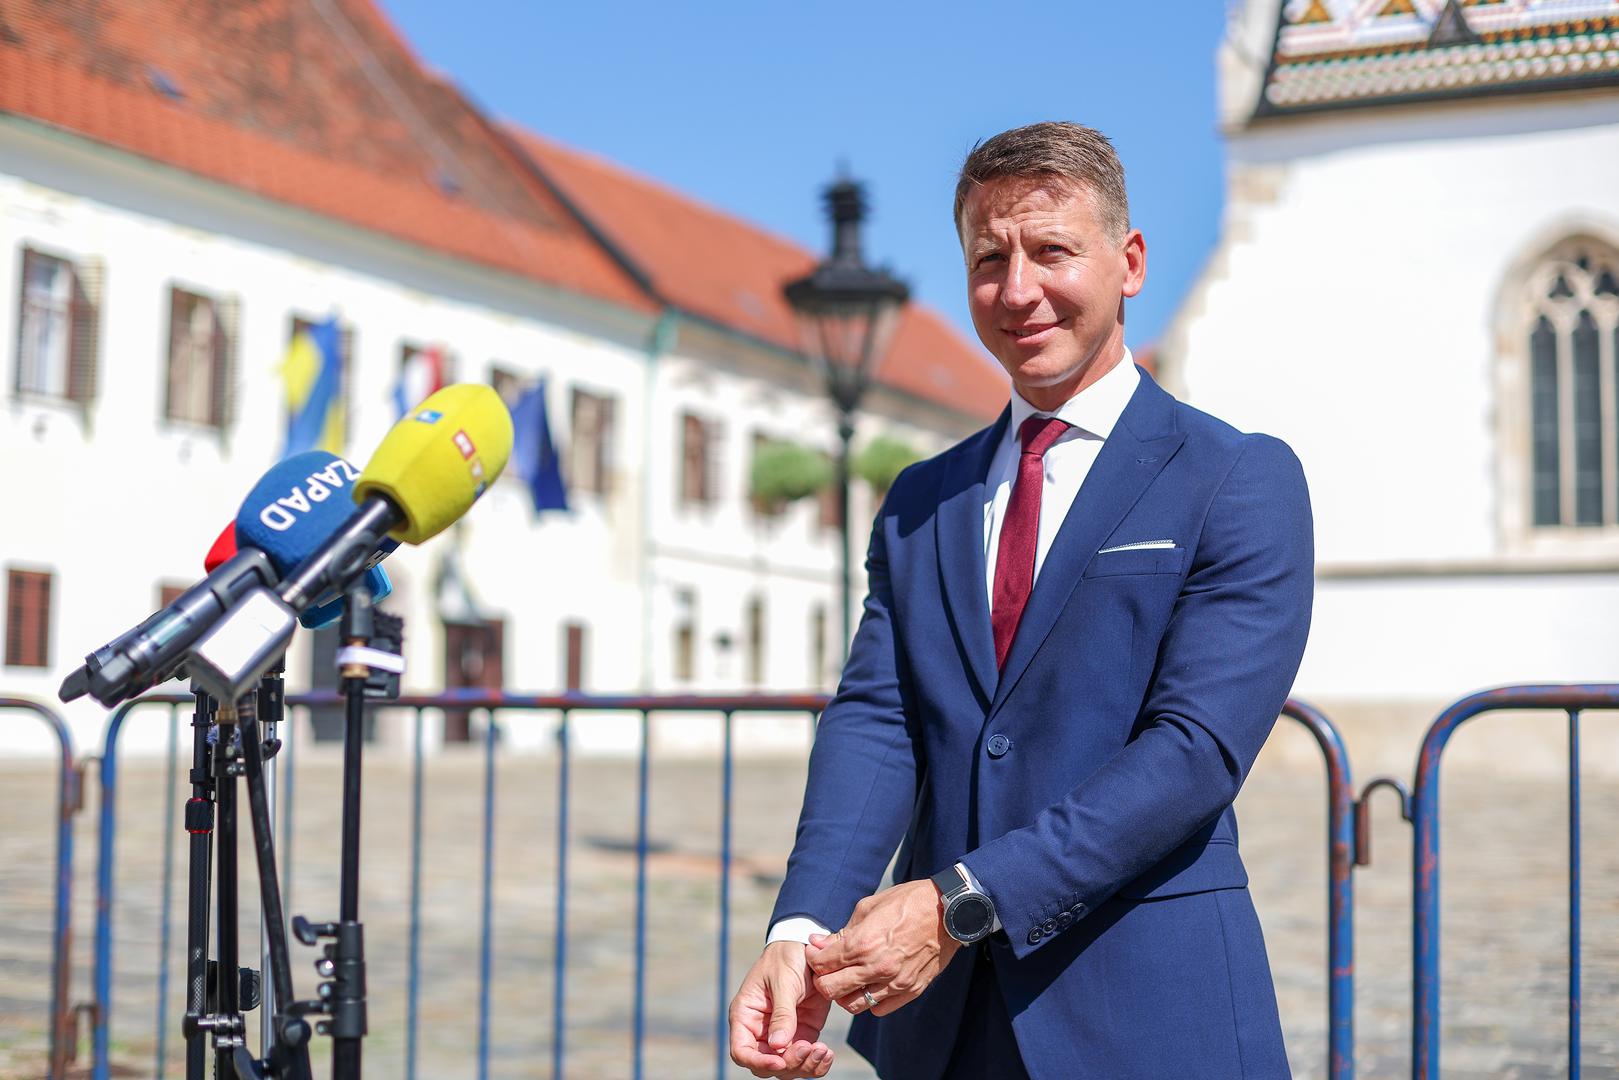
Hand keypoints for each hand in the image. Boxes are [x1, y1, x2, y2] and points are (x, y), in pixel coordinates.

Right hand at [728, 940, 835, 1078]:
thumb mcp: (783, 981)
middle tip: (809, 1048)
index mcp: (746, 1016)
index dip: (758, 1061)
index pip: (741, 1051)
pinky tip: (827, 1053)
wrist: (809, 947)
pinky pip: (806, 1059)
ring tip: (823, 1051)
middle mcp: (760, 1031)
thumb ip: (782, 1013)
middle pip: (766, 1065)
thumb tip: (778, 1045)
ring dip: (805, 1066)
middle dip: (788, 1064)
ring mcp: (782, 1035)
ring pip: (788, 1067)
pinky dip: (817, 1063)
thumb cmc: (787, 957)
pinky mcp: (802, 1034)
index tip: (780, 1060)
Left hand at [806, 880, 960, 1017]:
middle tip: (827, 969)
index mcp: (863, 943)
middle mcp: (877, 967)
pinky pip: (879, 1009)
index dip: (814, 958)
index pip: (823, 964)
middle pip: (831, 990)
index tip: (817, 952)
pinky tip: (870, 984)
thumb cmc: (907, 902)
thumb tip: (818, 943)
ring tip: (848, 979)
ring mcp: (895, 982)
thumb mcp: (868, 907)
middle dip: (823, 979)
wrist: (948, 911)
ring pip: (853, 1005)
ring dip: (844, 994)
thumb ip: (842, 931)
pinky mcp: (910, 991)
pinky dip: (869, 1001)